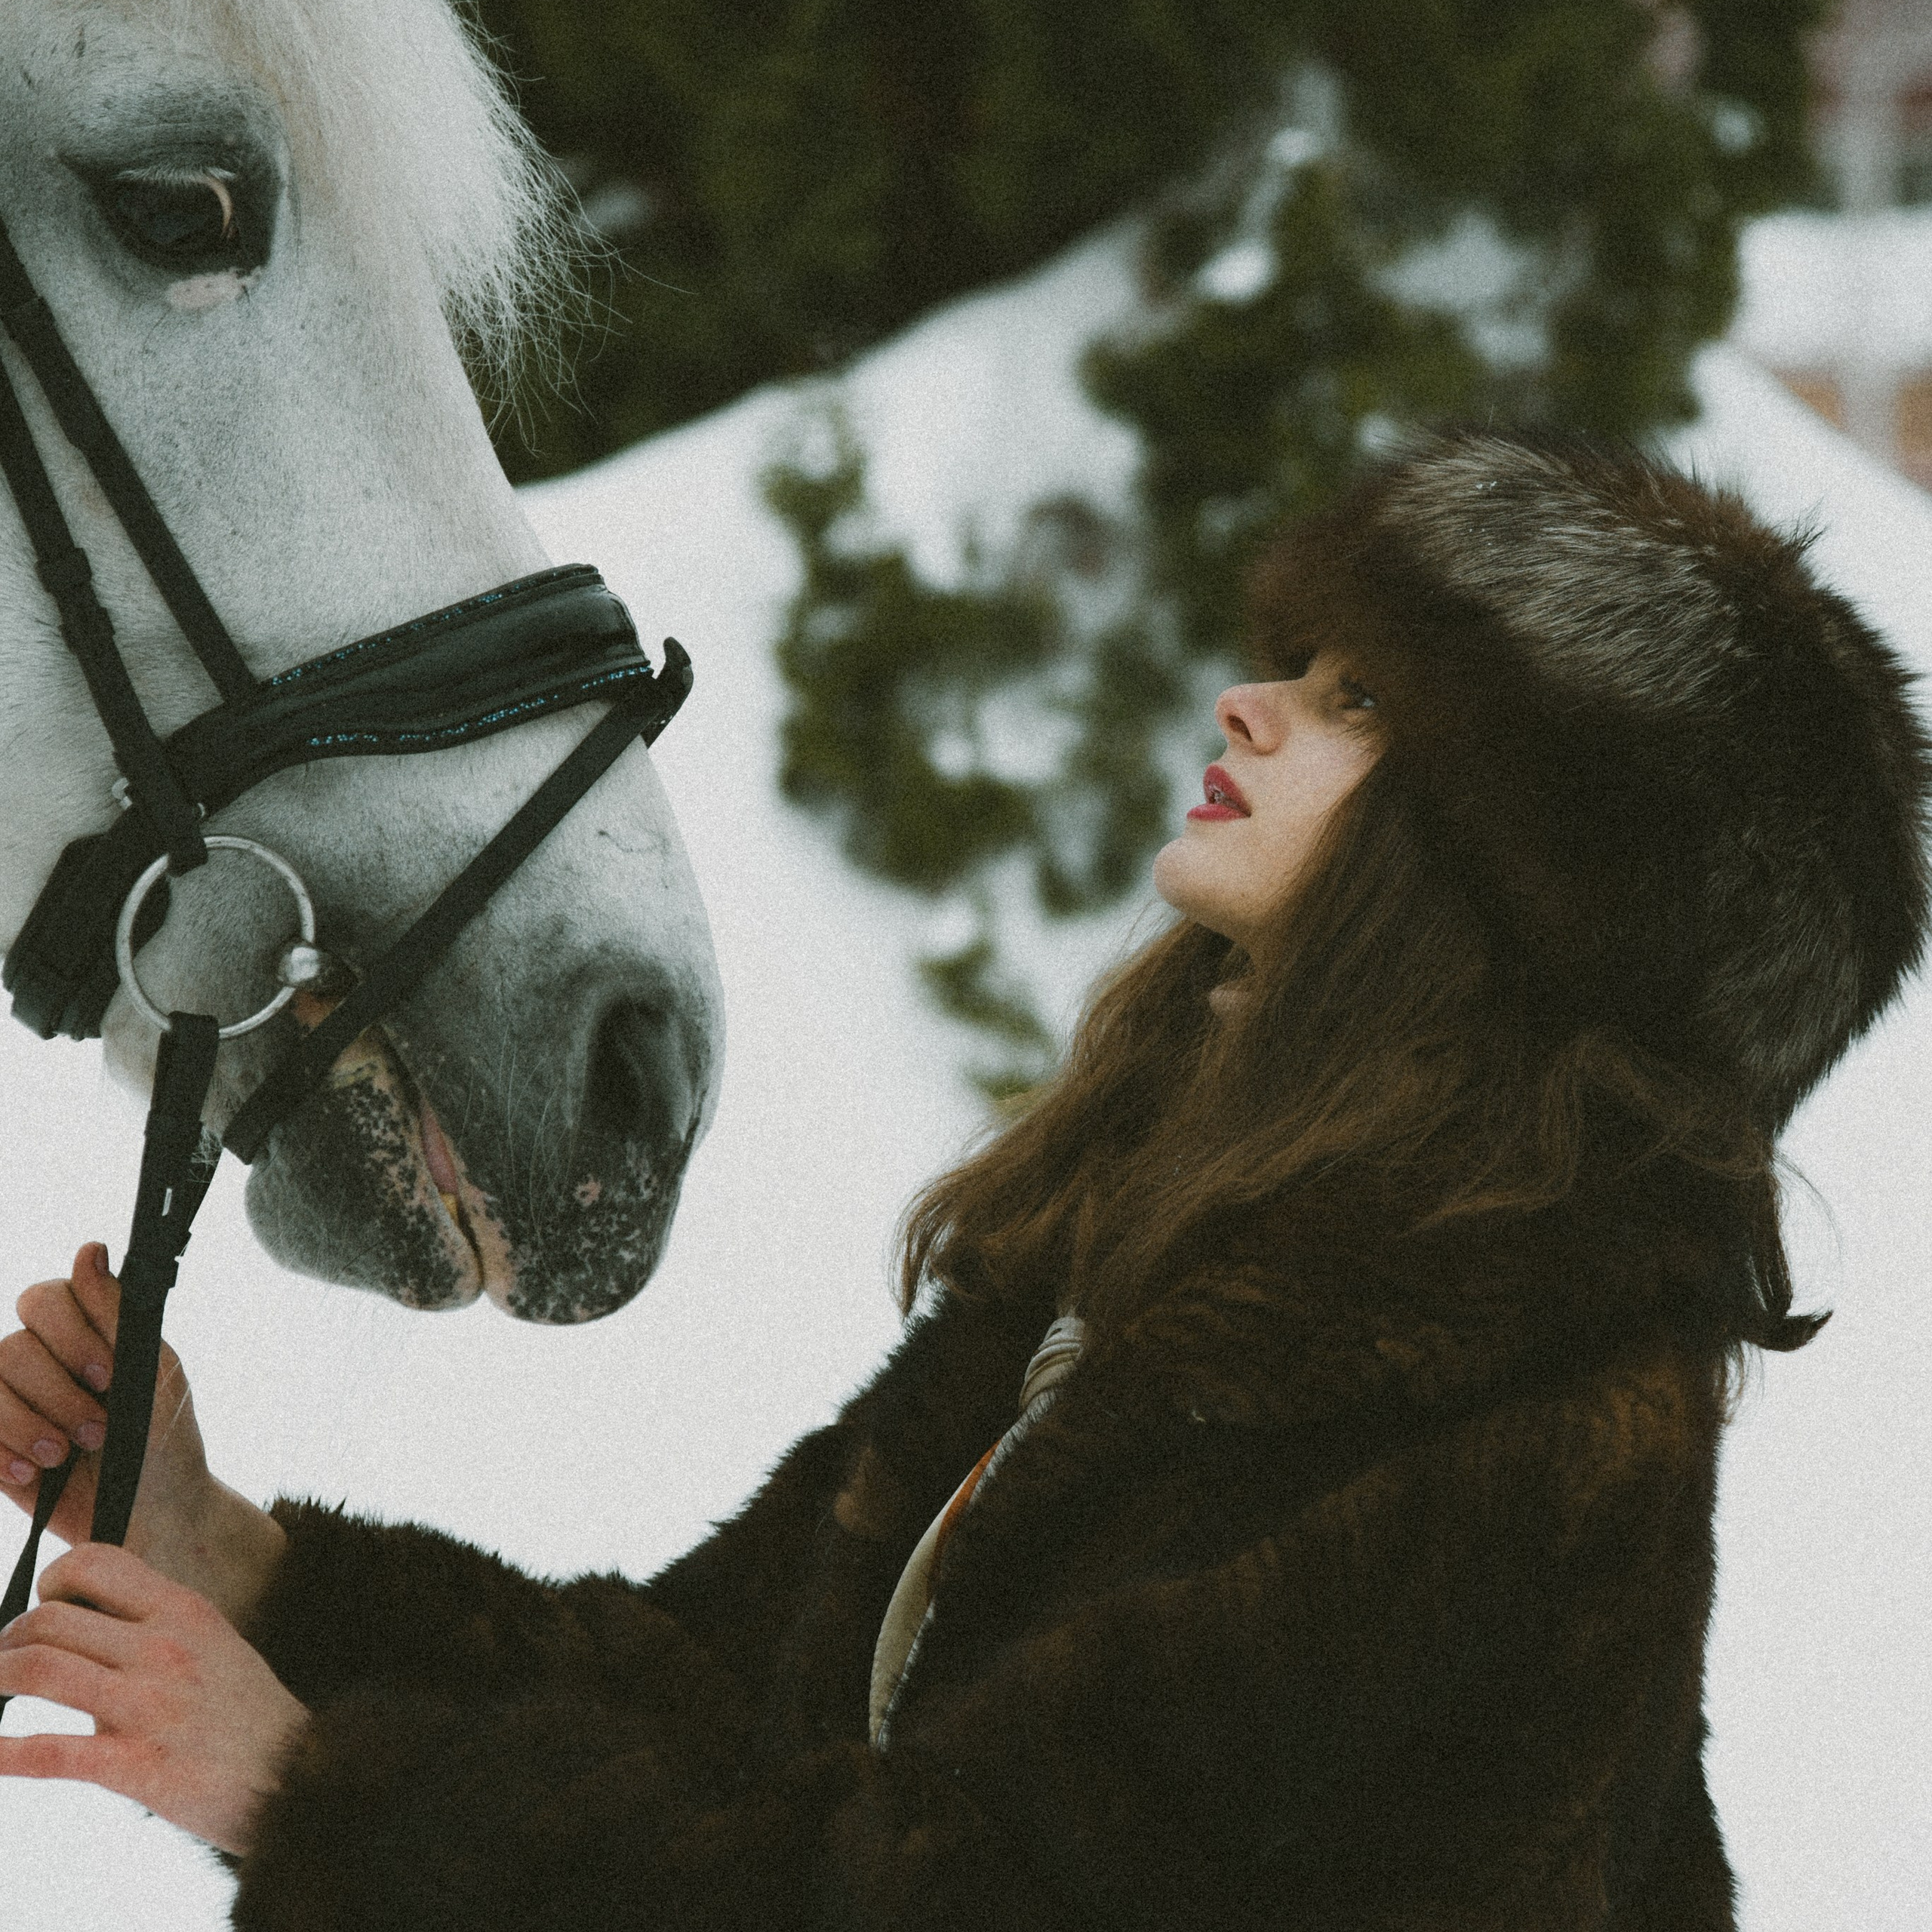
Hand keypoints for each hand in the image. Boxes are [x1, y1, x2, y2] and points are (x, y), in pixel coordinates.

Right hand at [0, 1243, 284, 1624]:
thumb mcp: (154, 1371)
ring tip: (67, 1456)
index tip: (107, 1375)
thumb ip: (116, 1312)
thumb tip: (89, 1249)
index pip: (43, 1298)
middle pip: (11, 1347)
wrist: (152, 1516)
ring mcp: (13, 1402)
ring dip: (29, 1424)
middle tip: (98, 1430)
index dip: (69, 1334)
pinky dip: (2, 1453)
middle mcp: (42, 1360)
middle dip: (57, 1392)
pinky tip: (36, 1473)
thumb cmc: (162, 1438)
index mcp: (84, 1331)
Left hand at [0, 1542, 307, 1853]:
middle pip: (50, 1619)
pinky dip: (3, 1751)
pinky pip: (51, 1751)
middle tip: (4, 1662)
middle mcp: (164, 1648)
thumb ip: (154, 1626)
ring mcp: (149, 1706)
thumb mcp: (213, 1644)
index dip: (53, 1578)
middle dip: (9, 1639)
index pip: (96, 1564)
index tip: (43, 1603)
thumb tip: (82, 1621)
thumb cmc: (248, 1713)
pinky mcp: (136, 1765)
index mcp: (184, 1611)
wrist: (300, 1775)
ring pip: (39, 1670)